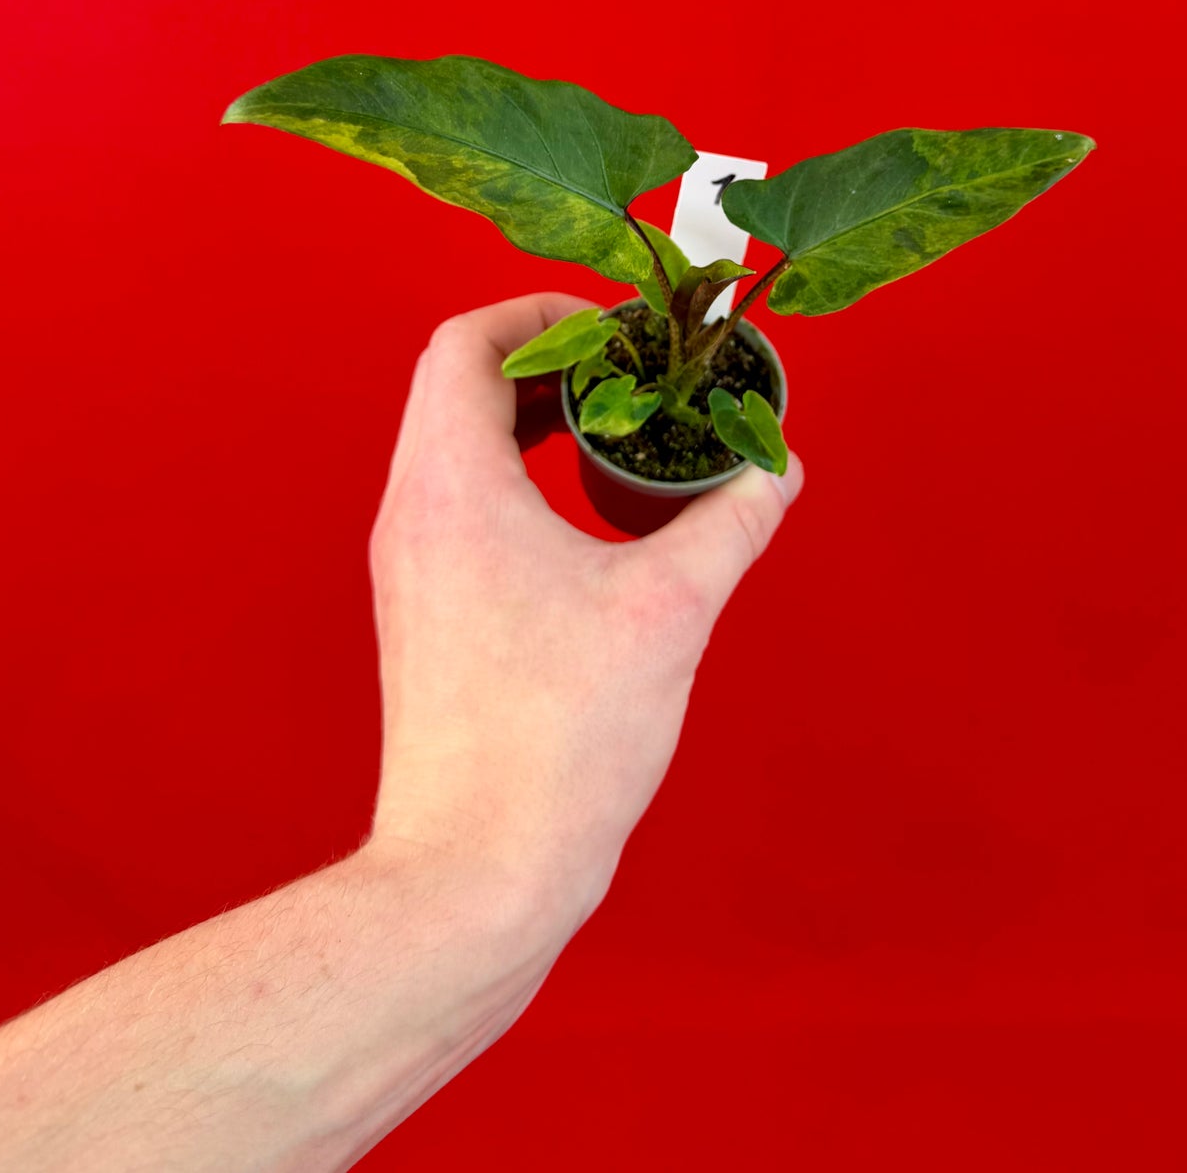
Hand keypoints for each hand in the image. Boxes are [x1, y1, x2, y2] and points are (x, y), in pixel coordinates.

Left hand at [365, 292, 804, 929]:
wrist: (476, 872)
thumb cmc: (554, 742)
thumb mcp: (669, 611)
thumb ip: (730, 522)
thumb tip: (777, 471)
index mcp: (451, 486)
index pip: (466, 342)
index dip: (543, 314)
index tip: (616, 333)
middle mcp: (412, 514)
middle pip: (458, 385)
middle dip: (548, 362)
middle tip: (629, 373)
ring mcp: (409, 568)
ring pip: (455, 446)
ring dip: (531, 421)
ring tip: (615, 433)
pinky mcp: (424, 615)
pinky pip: (461, 504)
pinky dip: (518, 478)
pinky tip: (586, 518)